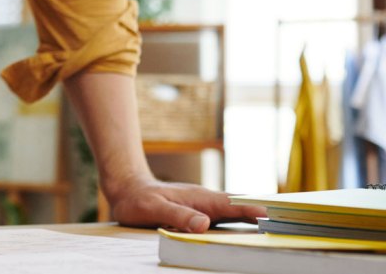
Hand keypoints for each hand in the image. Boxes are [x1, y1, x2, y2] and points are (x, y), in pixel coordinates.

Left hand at [108, 177, 265, 232]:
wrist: (128, 188)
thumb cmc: (138, 200)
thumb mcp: (153, 209)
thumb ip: (177, 217)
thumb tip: (203, 225)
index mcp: (201, 199)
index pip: (233, 205)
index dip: (253, 211)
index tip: (274, 216)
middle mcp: (207, 200)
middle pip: (241, 207)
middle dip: (264, 213)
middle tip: (290, 221)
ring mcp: (206, 205)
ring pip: (236, 211)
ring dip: (255, 218)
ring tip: (279, 226)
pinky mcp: (201, 211)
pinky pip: (226, 216)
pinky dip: (241, 220)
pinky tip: (250, 229)